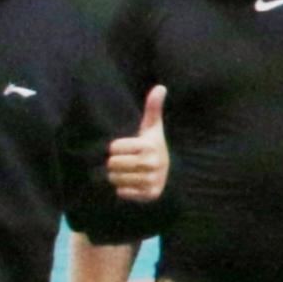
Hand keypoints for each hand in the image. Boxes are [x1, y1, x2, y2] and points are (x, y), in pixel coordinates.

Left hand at [103, 88, 170, 204]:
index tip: (127, 149)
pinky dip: (123, 190)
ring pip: (115, 179)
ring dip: (117, 177)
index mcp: (149, 146)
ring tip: (128, 172)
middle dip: (115, 164)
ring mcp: (151, 180)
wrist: (170, 174)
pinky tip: (132, 184)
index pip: (113, 148)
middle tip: (125, 162)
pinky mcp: (149, 194)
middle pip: (112, 164)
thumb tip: (160, 87)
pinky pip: (122, 192)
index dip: (116, 148)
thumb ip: (153, 108)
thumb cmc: (153, 147)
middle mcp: (152, 163)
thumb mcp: (153, 129)